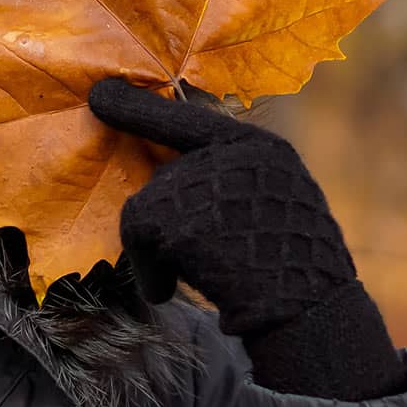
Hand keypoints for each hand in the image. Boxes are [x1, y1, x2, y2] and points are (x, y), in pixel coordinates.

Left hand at [86, 78, 356, 336]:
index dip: (140, 109)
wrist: (307, 312)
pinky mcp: (174, 214)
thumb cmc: (292, 268)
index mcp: (259, 147)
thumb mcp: (272, 204)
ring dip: (160, 251)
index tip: (99, 93)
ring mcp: (202, 181)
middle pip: (164, 179)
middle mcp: (230, 154)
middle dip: (171, 224)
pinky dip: (148, 269)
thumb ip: (225, 180)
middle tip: (212, 257)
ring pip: (146, 208)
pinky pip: (136, 237)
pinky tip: (174, 287)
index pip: (190, 119)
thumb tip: (161, 178)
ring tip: (205, 273)